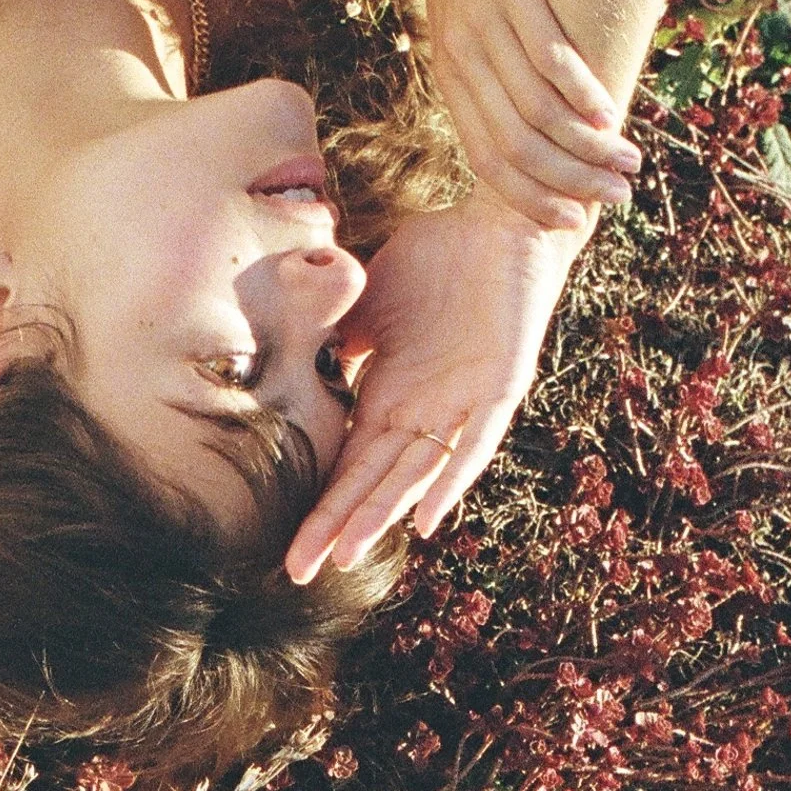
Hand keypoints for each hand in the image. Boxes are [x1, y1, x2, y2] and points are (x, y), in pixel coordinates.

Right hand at [285, 194, 593, 582]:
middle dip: (338, 526)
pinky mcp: (500, 384)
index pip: (349, 465)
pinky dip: (452, 478)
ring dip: (383, 514)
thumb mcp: (369, 301)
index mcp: (391, 396)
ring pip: (417, 472)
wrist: (499, 217)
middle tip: (302, 572)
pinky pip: (475, 441)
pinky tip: (427, 518)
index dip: (322, 507)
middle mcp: (425, 410)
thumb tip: (297, 359)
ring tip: (348, 555)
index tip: (290, 550)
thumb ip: (338, 336)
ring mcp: (462, 402)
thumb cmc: (436, 257)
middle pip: (375, 481)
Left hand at [411, 0, 640, 232]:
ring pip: (532, 109)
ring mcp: (479, 20)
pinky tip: (608, 108)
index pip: (488, 159)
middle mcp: (459, 55)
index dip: (532, 197)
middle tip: (618, 196)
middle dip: (568, 183)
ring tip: (627, 159)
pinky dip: (579, 89)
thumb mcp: (480, 4)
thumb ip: (504, 53)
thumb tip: (549, 98)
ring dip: (584, 145)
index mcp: (452, 69)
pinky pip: (544, 52)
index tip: (576, 221)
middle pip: (514, 147)